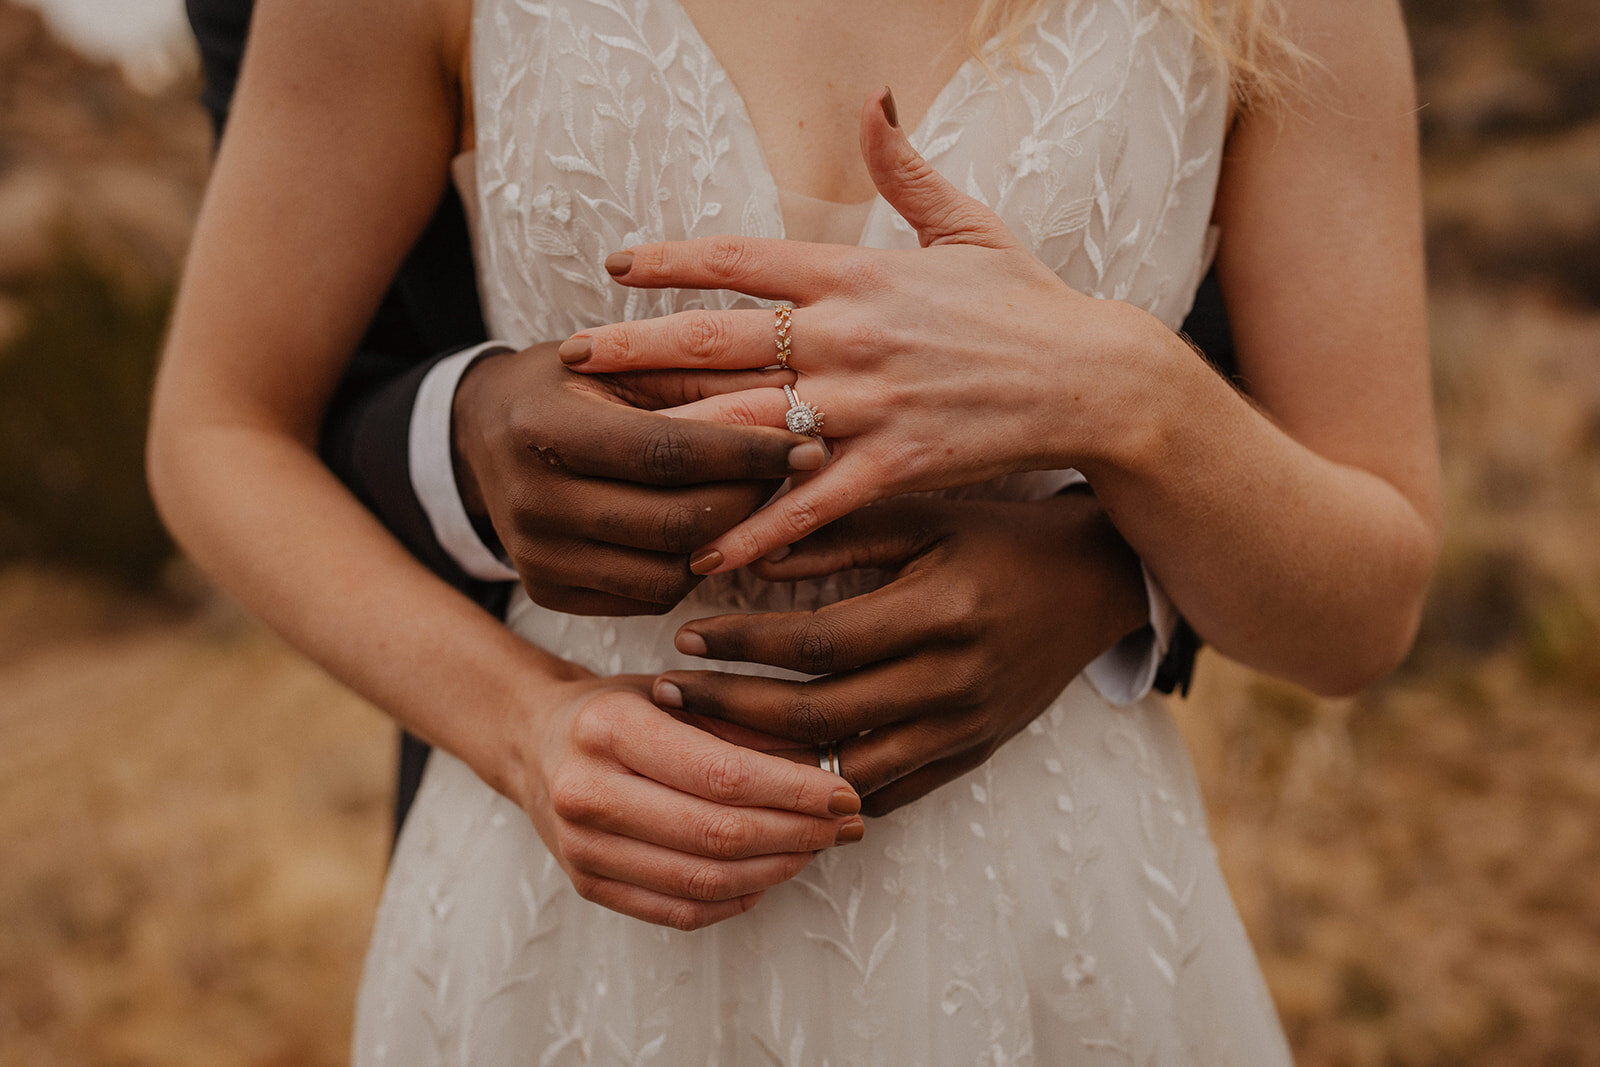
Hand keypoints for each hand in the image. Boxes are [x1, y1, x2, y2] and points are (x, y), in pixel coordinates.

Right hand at [452, 342, 824, 613]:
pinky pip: (647, 597)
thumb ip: (698, 375)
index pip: (669, 452)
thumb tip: (794, 390)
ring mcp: (536, 557)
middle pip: (675, 523)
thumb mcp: (620, 358)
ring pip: (669, 574)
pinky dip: (690, 567)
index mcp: (545, 428)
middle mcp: (532, 502)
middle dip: (750, 500)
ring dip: (726, 541)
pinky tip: (706, 530)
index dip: (747, 453)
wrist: (481, 434)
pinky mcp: (546, 592)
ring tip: (751, 500)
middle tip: (793, 475)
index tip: (808, 444)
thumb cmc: (567, 384)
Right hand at [506, 675, 864, 929]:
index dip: (793, 791)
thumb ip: (743, 724)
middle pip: (718, 834)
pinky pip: (680, 911)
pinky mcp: (588, 886)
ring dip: (776, 869)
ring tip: (815, 847)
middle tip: (844, 824)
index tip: (843, 792)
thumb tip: (826, 760)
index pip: (722, 774)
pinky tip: (769, 873)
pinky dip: (737, 898)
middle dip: (797, 833)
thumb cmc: (614, 711)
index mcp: (609, 729)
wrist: (533, 742)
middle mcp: (586, 792)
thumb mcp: (673, 692)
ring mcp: (582, 848)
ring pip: (704, 881)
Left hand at [557, 88, 1158, 570]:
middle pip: (718, 340)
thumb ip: (906, 171)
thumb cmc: (1031, 305)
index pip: (743, 258)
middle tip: (569, 361)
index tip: (616, 266)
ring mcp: (869, 402)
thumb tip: (875, 101)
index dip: (672, 260)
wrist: (1096, 379)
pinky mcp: (895, 465)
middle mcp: (851, 333)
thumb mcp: (969, 226)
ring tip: (608, 452)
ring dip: (673, 437)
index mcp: (860, 273)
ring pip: (748, 420)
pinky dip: (756, 530)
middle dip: (636, 350)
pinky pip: (810, 502)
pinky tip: (704, 553)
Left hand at [648, 493, 1148, 815]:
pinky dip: (826, 795)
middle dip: (732, 710)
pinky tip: (772, 778)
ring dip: (768, 765)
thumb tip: (745, 552)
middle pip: (821, 716)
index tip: (685, 633)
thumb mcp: (924, 514)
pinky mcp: (973, 755)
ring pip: (847, 773)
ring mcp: (967, 728)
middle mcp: (955, 680)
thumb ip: (838, 531)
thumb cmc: (1001, 535)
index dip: (744, 644)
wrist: (1095, 583)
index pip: (819, 642)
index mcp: (941, 611)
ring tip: (703, 745)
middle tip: (667, 694)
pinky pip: (889, 796)